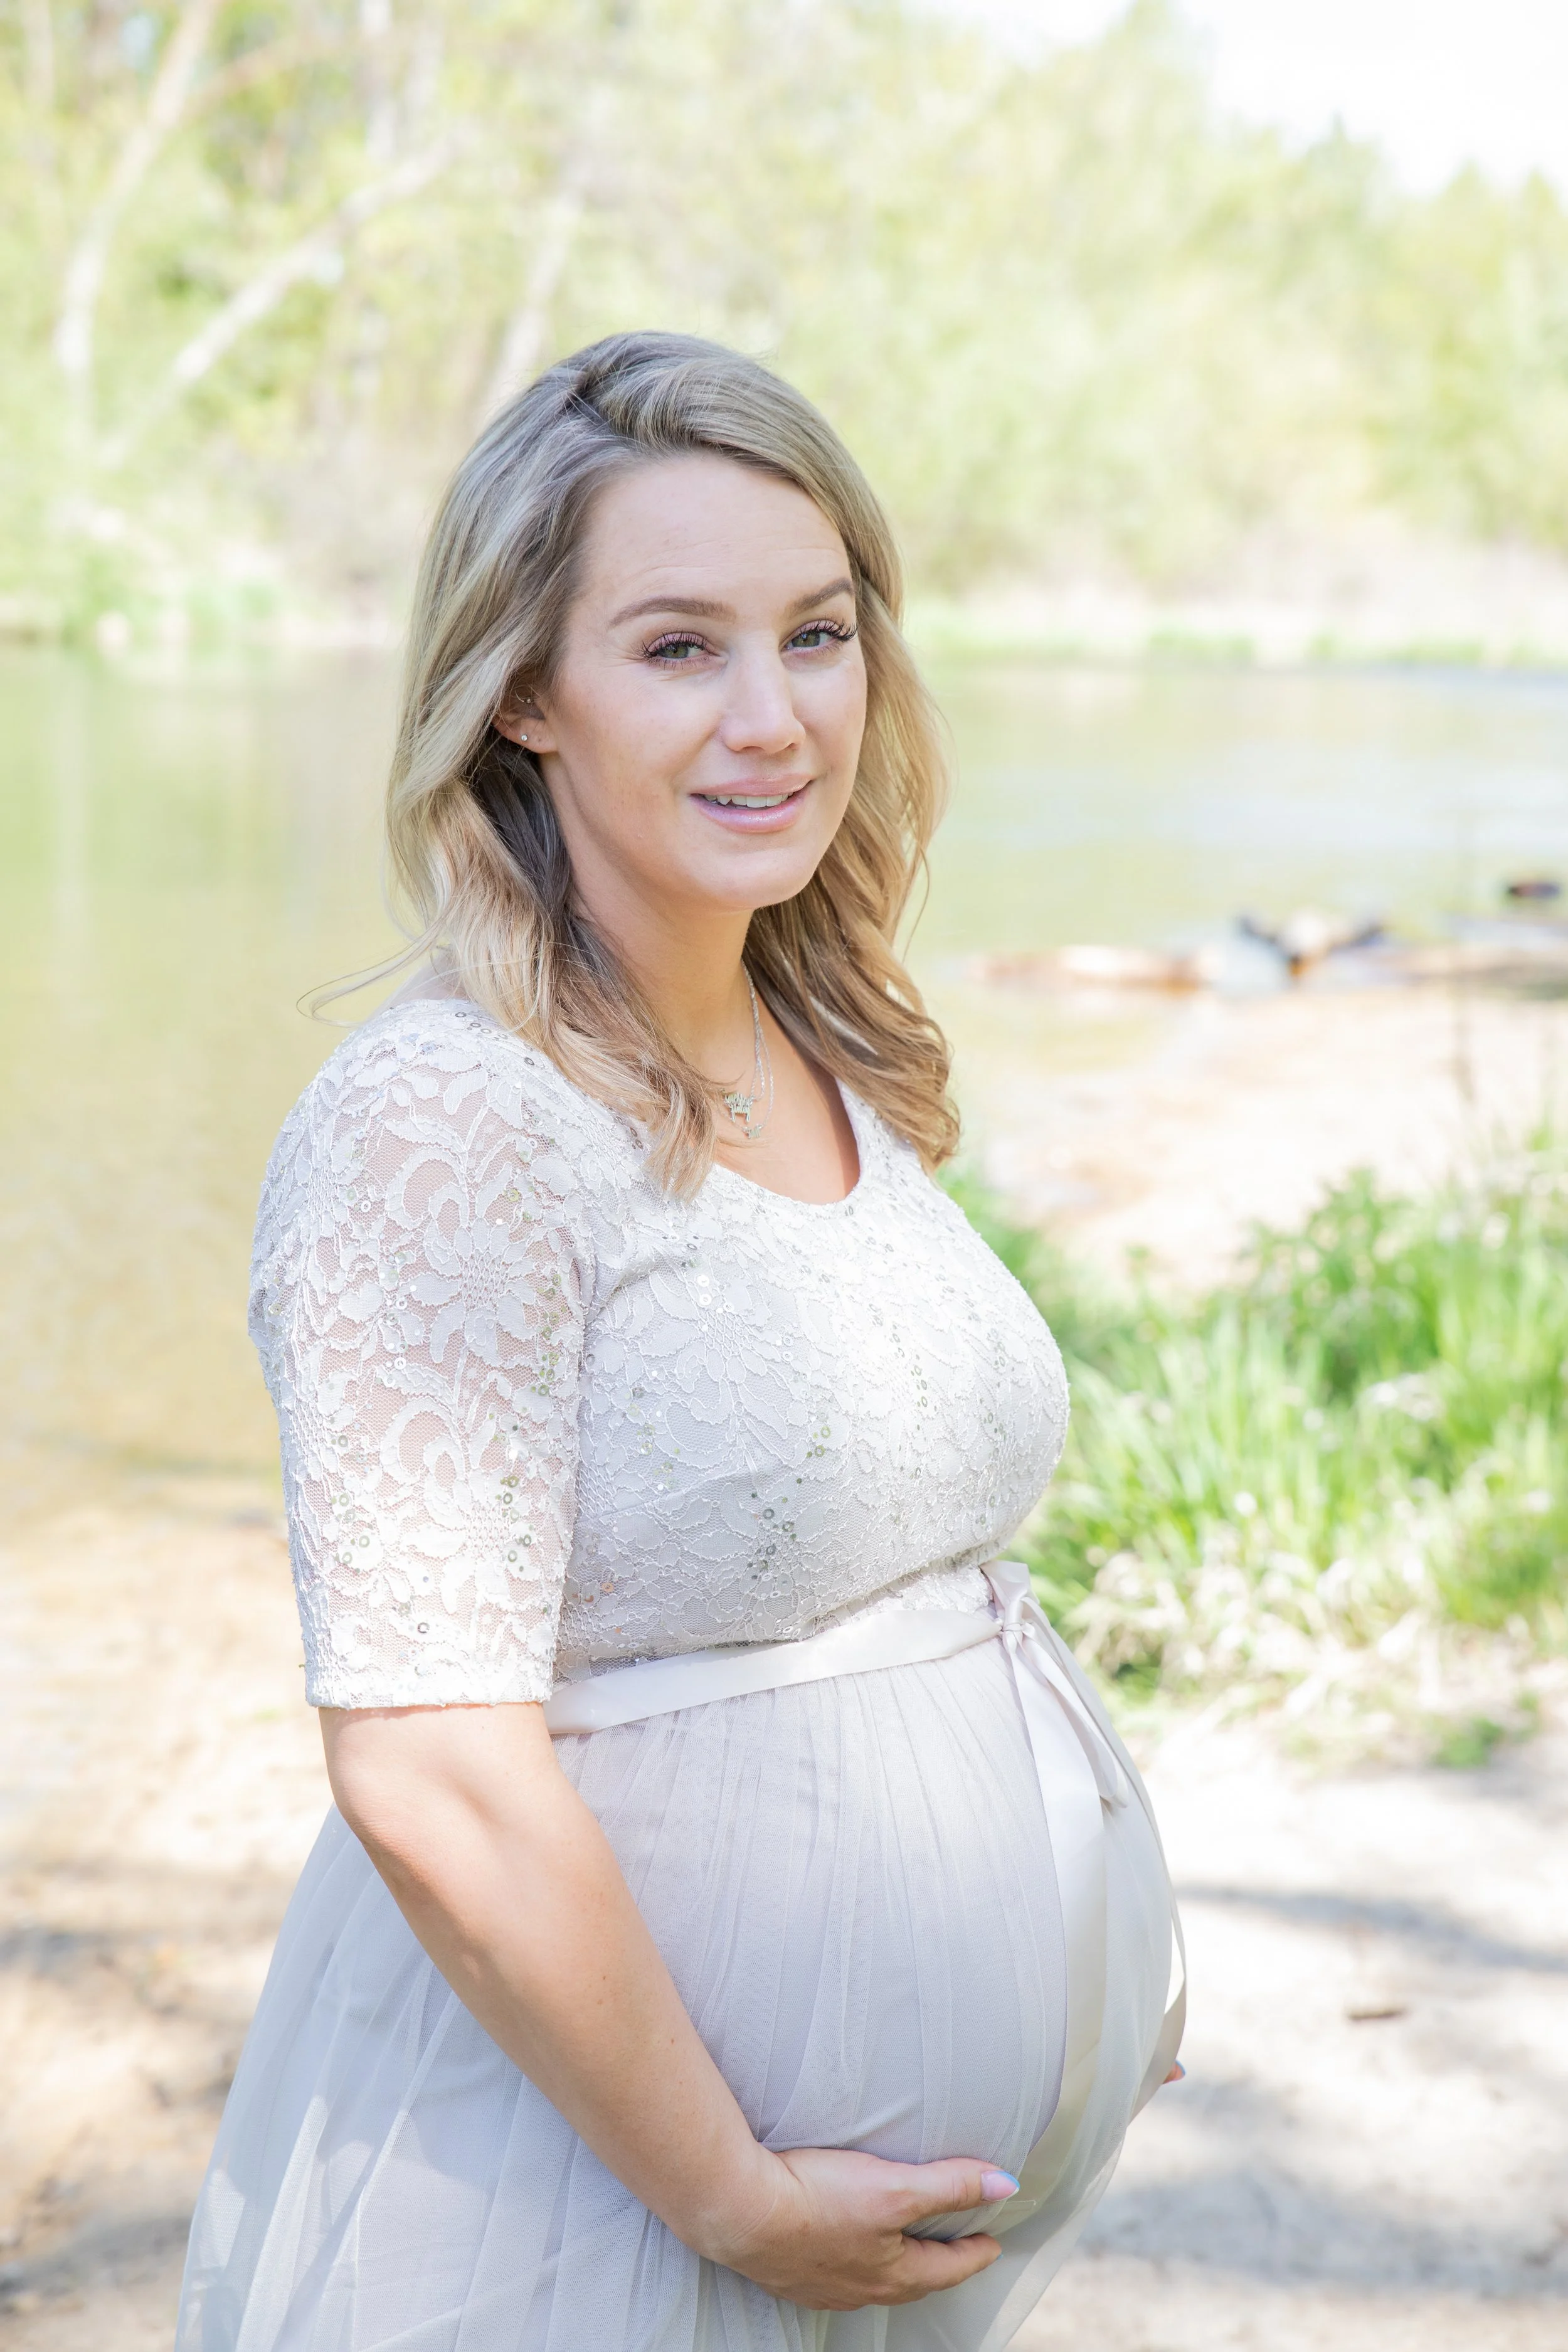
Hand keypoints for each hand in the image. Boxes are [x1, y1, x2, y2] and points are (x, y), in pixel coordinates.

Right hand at [699, 2144, 1017, 2309]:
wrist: (740, 2211)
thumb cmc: (816, 2199)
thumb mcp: (894, 2187)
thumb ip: (950, 2186)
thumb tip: (1006, 2184)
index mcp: (892, 2274)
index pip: (949, 2268)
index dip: (975, 2252)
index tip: (992, 2243)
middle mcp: (861, 2289)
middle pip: (913, 2279)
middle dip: (939, 2263)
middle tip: (956, 2248)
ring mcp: (823, 2285)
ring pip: (874, 2280)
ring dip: (896, 2264)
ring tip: (904, 2246)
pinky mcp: (791, 2273)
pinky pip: (837, 2273)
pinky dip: (855, 2261)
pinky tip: (845, 2248)